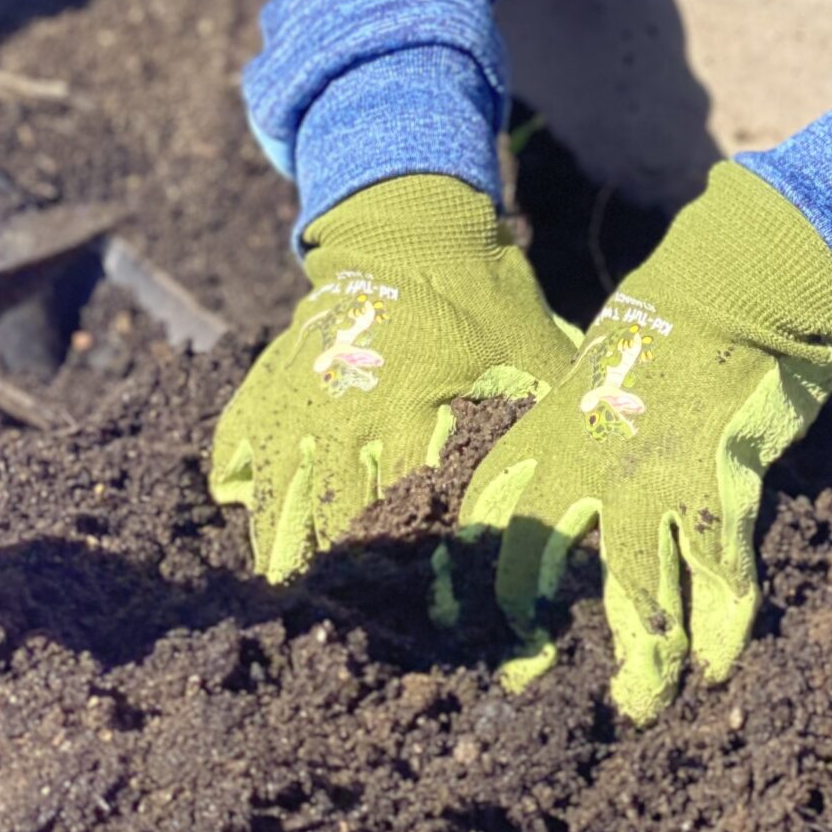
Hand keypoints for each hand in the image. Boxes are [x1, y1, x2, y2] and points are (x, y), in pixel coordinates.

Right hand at [211, 173, 576, 582]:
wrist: (413, 223)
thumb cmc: (483, 296)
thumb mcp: (533, 351)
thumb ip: (556, 421)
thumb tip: (597, 493)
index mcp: (414, 407)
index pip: (405, 511)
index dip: (417, 566)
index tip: (428, 606)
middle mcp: (346, 410)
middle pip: (331, 522)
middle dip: (344, 573)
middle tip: (355, 608)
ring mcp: (299, 396)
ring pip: (275, 499)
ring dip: (284, 549)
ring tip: (293, 587)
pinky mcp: (269, 381)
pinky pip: (234, 449)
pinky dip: (240, 484)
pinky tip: (252, 513)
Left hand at [458, 162, 831, 723]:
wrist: (742, 290)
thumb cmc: (666, 326)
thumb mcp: (591, 367)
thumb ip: (564, 423)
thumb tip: (543, 476)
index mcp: (548, 424)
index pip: (483, 507)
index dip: (462, 570)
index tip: (454, 619)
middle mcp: (588, 459)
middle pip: (536, 566)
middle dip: (529, 633)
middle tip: (529, 680)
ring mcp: (653, 480)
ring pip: (636, 597)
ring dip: (644, 662)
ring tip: (645, 704)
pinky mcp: (718, 490)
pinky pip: (717, 580)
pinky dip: (720, 628)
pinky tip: (718, 662)